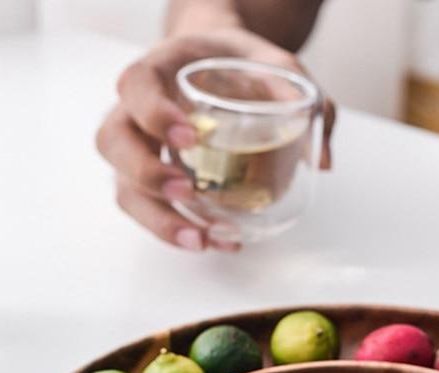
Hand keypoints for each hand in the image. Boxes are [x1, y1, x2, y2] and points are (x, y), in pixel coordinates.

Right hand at [96, 29, 334, 250]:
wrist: (220, 64)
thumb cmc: (241, 65)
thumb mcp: (277, 65)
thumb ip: (305, 98)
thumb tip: (325, 162)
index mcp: (161, 68)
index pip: (136, 85)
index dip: (154, 114)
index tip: (190, 138)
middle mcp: (136, 109)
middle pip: (113, 142)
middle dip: (146, 174)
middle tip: (188, 192)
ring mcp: (139, 147)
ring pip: (124, 186)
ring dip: (159, 220)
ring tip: (202, 240)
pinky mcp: (151, 178)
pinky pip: (148, 209)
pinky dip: (175, 231)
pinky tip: (213, 241)